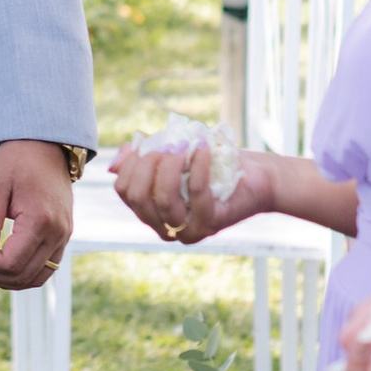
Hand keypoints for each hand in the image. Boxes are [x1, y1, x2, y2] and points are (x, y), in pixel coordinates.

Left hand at [0, 140, 75, 292]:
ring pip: (40, 276)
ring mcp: (65, 235)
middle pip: (26, 275)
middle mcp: (58, 232)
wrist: (45, 146)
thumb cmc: (15, 162)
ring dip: (14, 280)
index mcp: (40, 220)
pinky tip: (9, 263)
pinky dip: (29, 272)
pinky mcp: (65, 234)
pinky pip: (49, 266)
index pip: (13, 263)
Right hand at [109, 139, 282, 246]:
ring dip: (171, 166)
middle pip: (138, 197)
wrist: (257, 177)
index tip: (148, 141)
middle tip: (168, 143)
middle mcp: (164, 227)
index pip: (124, 190)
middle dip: (148, 164)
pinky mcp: (211, 224)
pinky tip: (202, 149)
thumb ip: (142, 158)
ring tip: (184, 146)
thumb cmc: (213, 163)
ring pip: (163, 200)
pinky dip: (198, 167)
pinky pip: (196, 194)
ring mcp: (187, 230)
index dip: (130, 163)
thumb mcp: (172, 156)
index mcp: (150, 211)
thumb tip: (113, 166)